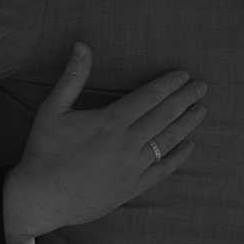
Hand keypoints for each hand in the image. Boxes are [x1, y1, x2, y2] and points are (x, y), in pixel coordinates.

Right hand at [2, 45, 208, 240]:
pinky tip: (189, 146)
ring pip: (168, 140)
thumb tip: (83, 45)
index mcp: (110, 121)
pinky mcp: (132, 187)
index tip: (184, 75)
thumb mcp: (53, 109)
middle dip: (185, 99)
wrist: (41, 198)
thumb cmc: (44, 151)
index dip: (169, 84)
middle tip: (202, 86)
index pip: (149, 96)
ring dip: (187, 123)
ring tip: (201, 110)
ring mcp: (132, 167)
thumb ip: (72, 77)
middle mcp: (127, 142)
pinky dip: (178, 156)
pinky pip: (163, 170)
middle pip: (164, 115)